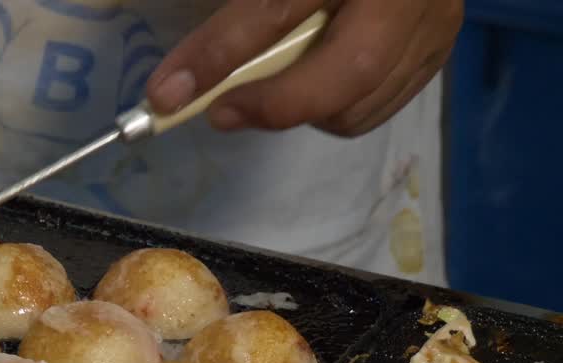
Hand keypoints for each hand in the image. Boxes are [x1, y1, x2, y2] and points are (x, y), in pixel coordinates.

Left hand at [144, 0, 462, 136]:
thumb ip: (241, 16)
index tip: (165, 95)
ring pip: (363, 99)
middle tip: (219, 111)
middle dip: (275, 103)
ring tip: (266, 90)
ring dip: (301, 111)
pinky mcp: (438, 48)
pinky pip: (376, 106)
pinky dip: (331, 110)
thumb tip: (179, 81)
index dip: (218, 55)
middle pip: (350, 69)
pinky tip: (310, 82)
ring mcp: (434, 21)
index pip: (276, 9)